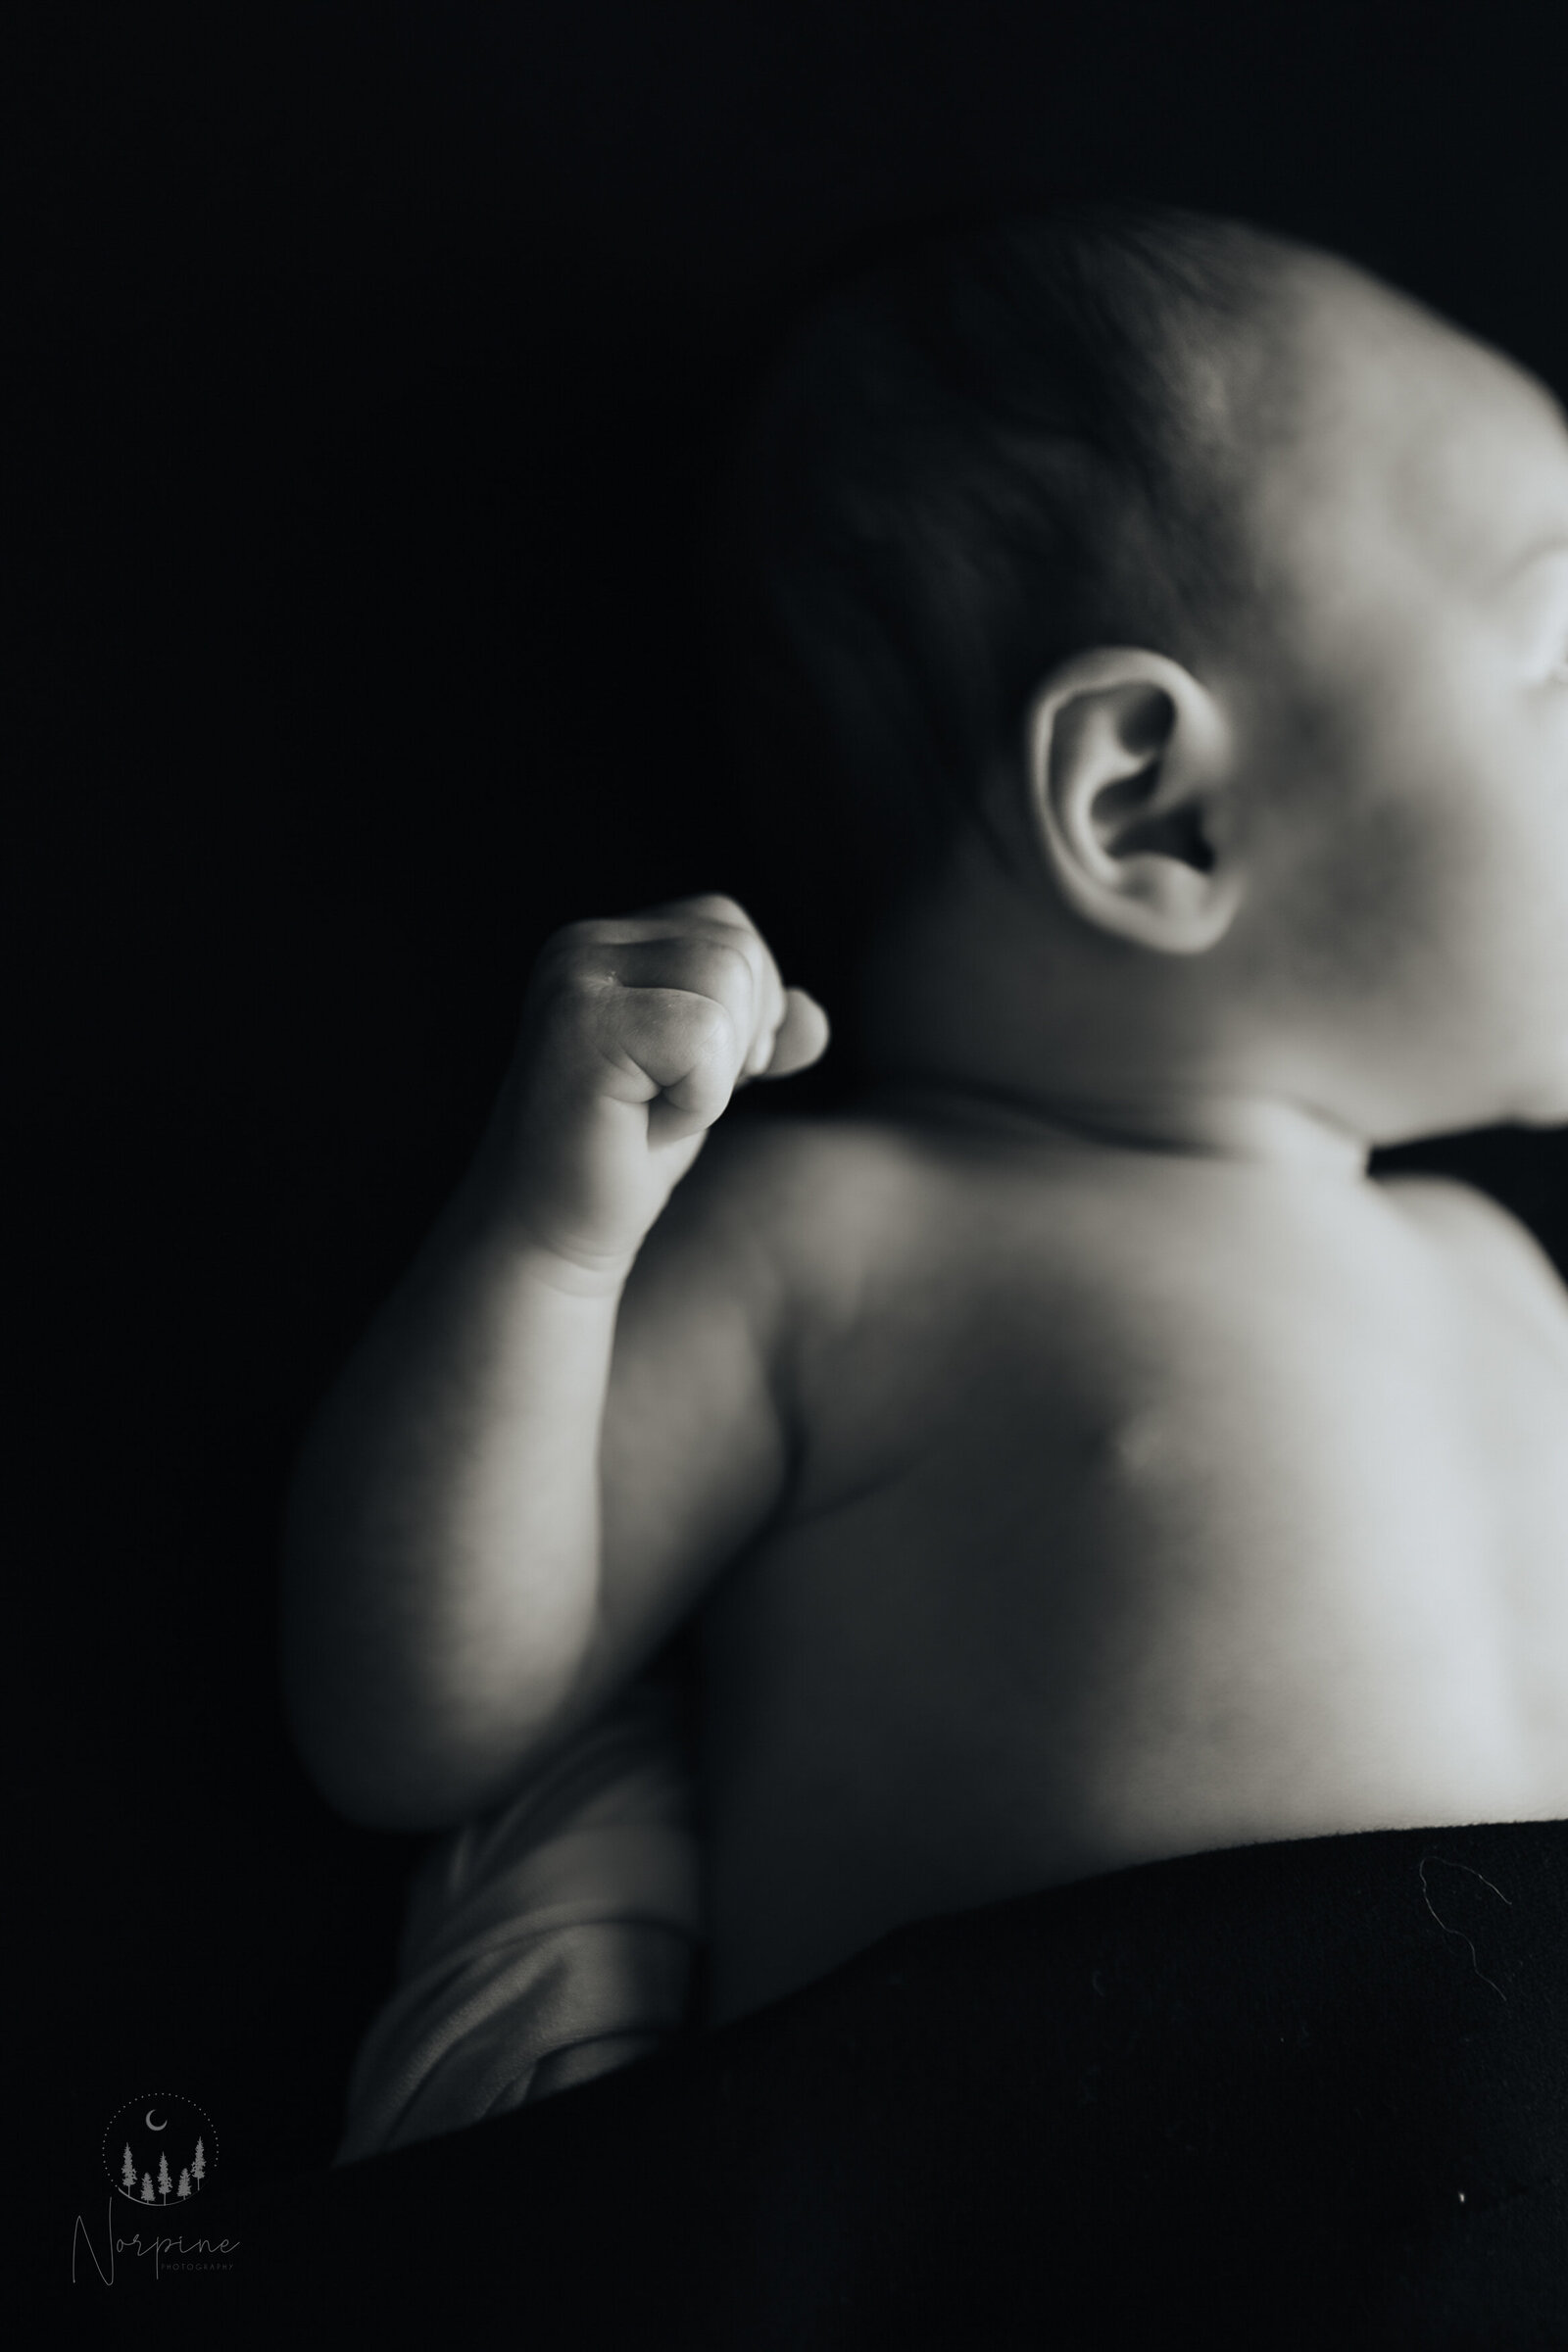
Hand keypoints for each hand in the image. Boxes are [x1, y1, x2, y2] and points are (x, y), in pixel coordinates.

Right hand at [492, 893, 828, 1277]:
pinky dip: (699, 1097)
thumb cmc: (626, 1151)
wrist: (551, 1228)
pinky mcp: (582, 1024)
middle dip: (737, 1040)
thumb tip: (813, 1017)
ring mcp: (574, 979)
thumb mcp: (710, 1076)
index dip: (745, 1009)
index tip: (688, 1074)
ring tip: (653, 1107)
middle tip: (669, 1099)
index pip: (728, 927)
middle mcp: (582, 945)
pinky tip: (645, 1124)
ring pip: (726, 979)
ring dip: (713, 1072)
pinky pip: (703, 1034)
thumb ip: (763, 1033)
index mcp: (607, 941)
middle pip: (735, 952)